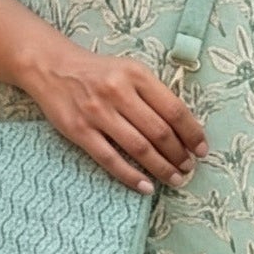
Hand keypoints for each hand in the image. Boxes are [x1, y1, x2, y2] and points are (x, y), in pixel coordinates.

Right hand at [24, 39, 208, 195]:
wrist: (52, 67)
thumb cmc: (98, 72)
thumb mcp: (129, 70)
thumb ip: (153, 94)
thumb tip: (183, 128)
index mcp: (136, 75)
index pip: (174, 109)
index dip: (192, 133)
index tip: (202, 149)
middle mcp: (118, 92)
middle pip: (159, 132)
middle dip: (179, 155)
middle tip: (189, 168)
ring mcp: (98, 113)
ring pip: (139, 148)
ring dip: (162, 168)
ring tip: (175, 178)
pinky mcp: (80, 131)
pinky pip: (110, 159)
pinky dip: (131, 176)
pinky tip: (146, 186)